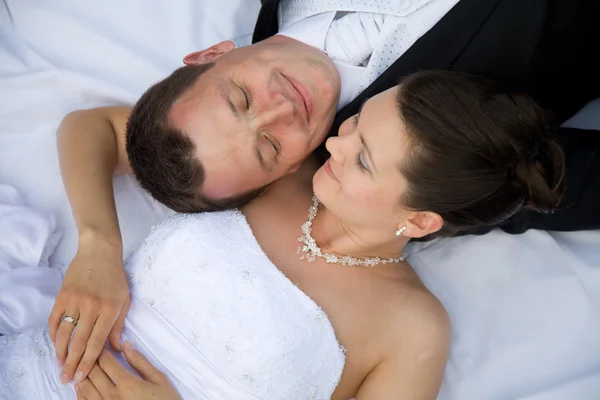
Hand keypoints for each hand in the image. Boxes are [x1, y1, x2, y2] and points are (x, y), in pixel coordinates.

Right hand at [48, 235, 129, 383]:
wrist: (99, 252)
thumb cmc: (115, 276)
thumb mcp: (124, 300)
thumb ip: (118, 325)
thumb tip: (116, 348)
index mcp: (109, 310)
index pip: (97, 342)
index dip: (89, 362)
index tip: (82, 376)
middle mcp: (91, 307)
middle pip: (79, 342)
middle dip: (72, 363)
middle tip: (66, 378)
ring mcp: (75, 301)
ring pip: (64, 333)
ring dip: (60, 351)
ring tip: (60, 364)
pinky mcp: (63, 295)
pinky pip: (54, 319)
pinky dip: (53, 333)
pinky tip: (55, 343)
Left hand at [75, 342, 180, 399]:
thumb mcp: (158, 380)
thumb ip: (140, 362)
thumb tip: (126, 345)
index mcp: (127, 383)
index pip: (105, 361)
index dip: (100, 350)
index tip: (99, 343)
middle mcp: (112, 396)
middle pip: (92, 373)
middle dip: (88, 360)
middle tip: (88, 352)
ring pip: (84, 388)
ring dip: (82, 375)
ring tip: (82, 367)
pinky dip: (80, 393)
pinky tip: (81, 386)